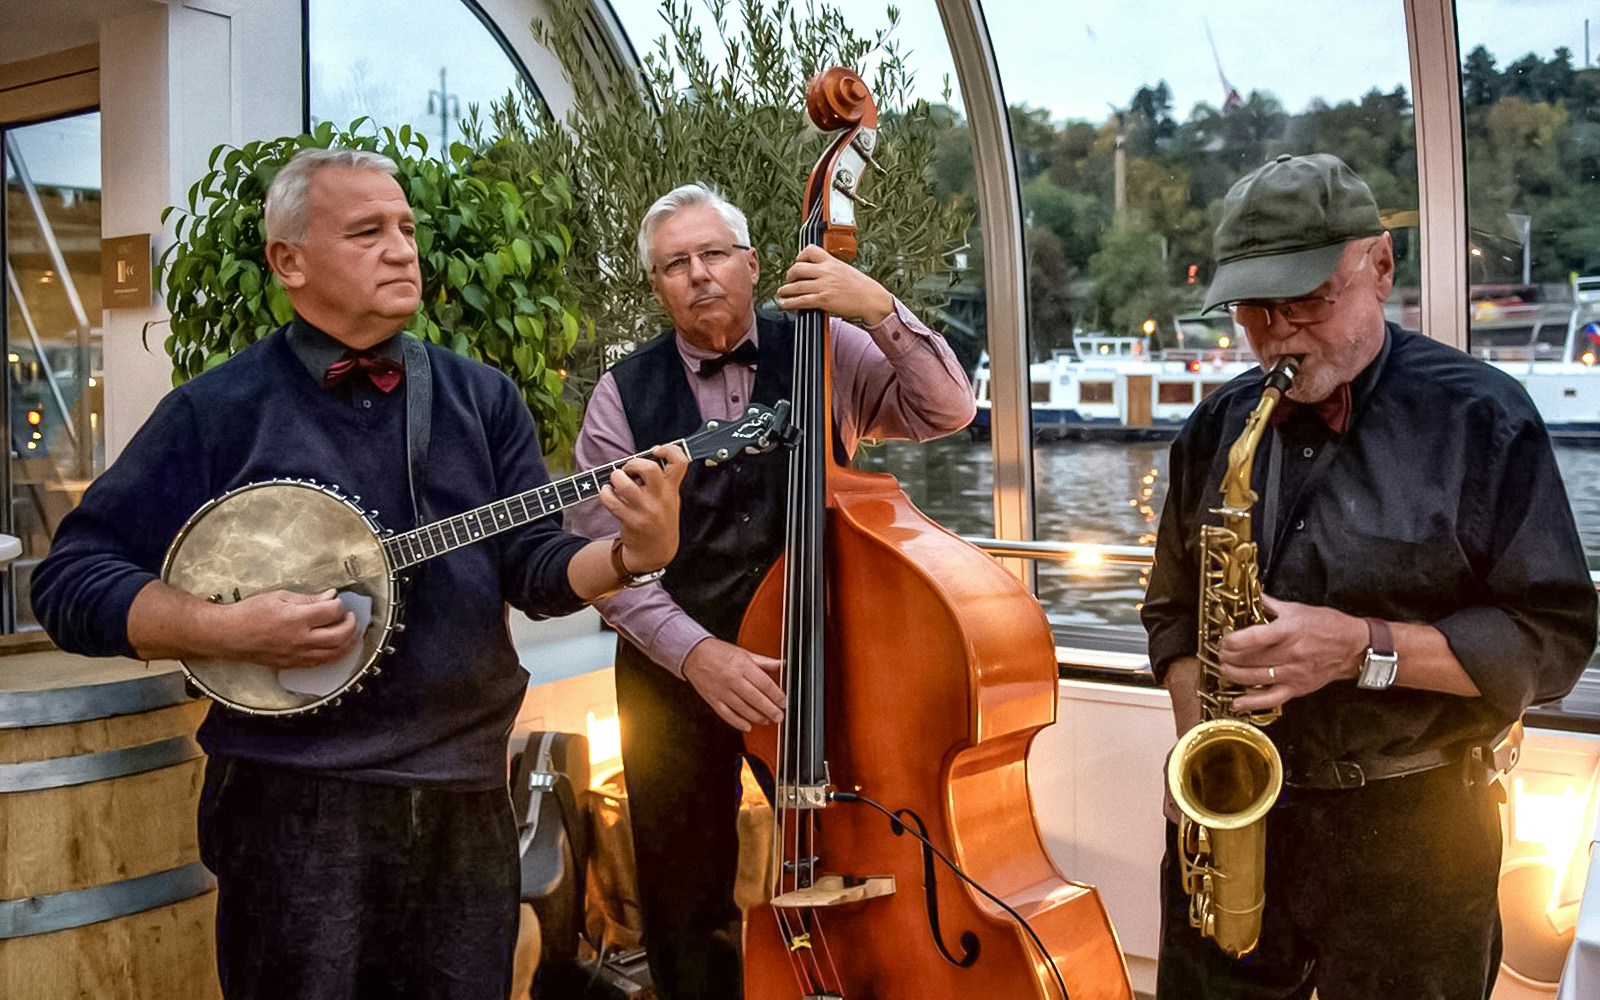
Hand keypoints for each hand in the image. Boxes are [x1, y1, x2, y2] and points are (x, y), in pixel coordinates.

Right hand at [214, 588, 358, 668]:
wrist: (229, 635)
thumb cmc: (250, 613)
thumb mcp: (279, 597)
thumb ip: (308, 599)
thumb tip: (331, 596)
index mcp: (296, 618)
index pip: (332, 612)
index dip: (339, 605)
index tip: (338, 601)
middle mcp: (300, 639)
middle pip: (339, 636)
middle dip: (351, 625)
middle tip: (351, 617)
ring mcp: (297, 655)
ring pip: (334, 653)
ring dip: (348, 643)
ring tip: (350, 632)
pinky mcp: (292, 665)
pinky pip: (320, 663)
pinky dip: (334, 655)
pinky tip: (337, 648)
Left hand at [601, 444, 689, 574]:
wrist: (655, 551)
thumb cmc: (658, 519)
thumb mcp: (668, 499)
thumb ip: (661, 481)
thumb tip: (637, 462)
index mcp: (672, 490)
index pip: (680, 462)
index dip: (669, 449)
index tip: (657, 451)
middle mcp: (661, 499)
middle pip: (649, 468)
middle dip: (633, 463)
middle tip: (628, 470)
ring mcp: (646, 511)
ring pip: (624, 484)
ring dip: (615, 477)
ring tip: (616, 481)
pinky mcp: (631, 521)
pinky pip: (611, 501)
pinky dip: (605, 493)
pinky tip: (608, 493)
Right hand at [682, 637, 785, 731]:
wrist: (693, 653)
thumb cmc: (718, 652)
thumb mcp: (743, 653)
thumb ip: (764, 661)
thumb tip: (781, 664)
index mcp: (742, 665)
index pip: (764, 683)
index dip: (776, 695)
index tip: (783, 701)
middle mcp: (732, 678)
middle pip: (756, 698)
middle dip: (770, 709)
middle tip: (780, 716)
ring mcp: (722, 690)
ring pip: (743, 709)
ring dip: (757, 717)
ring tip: (767, 720)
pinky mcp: (713, 699)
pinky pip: (727, 714)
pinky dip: (738, 722)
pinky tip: (748, 726)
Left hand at [775, 245, 894, 325]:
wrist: (871, 299)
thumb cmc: (862, 287)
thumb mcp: (846, 270)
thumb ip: (831, 270)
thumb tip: (818, 275)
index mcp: (832, 261)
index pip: (810, 250)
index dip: (799, 256)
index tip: (797, 262)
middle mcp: (826, 271)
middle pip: (798, 268)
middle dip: (789, 275)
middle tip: (788, 280)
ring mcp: (824, 285)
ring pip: (796, 285)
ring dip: (785, 290)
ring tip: (782, 293)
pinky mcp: (823, 299)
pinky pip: (801, 300)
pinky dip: (789, 303)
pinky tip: (785, 304)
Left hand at [1217, 594, 1365, 710]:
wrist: (1354, 647)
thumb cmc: (1327, 625)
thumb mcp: (1298, 609)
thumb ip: (1270, 604)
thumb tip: (1251, 595)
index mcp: (1289, 631)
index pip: (1254, 638)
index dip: (1233, 640)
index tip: (1224, 640)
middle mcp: (1290, 653)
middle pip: (1250, 659)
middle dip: (1229, 657)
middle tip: (1220, 653)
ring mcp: (1293, 673)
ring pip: (1256, 678)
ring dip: (1234, 675)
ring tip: (1224, 669)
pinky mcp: (1297, 688)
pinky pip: (1271, 698)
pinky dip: (1252, 702)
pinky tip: (1236, 702)